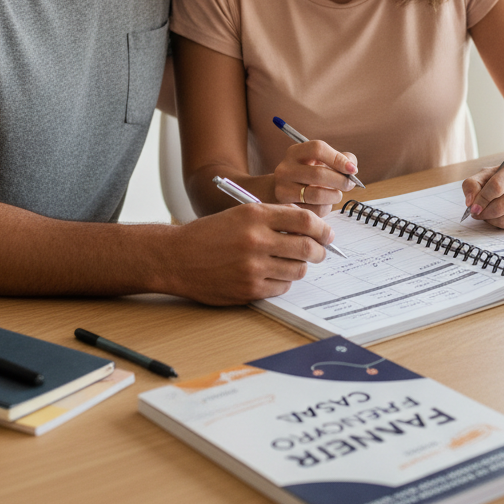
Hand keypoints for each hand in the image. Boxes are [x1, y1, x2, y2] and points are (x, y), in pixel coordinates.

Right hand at [165, 202, 335, 304]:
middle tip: (320, 251)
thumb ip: (273, 217)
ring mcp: (252, 266)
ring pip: (297, 269)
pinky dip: (284, 282)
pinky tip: (275, 275)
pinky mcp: (248, 289)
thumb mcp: (241, 214)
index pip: (304, 218)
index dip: (321, 227)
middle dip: (320, 250)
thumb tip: (307, 224)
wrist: (177, 257)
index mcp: (256, 215)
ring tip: (295, 263)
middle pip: (306, 246)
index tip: (327, 233)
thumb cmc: (210, 234)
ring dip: (301, 267)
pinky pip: (281, 287)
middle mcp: (256, 240)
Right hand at [273, 140, 359, 216]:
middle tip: (350, 185)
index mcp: (296, 152)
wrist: (286, 191)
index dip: (338, 159)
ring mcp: (282, 189)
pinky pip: (313, 211)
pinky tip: (324, 203)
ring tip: (337, 195)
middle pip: (318, 174)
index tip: (352, 169)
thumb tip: (352, 169)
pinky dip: (325, 208)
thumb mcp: (322, 161)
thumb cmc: (310, 174)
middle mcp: (285, 169)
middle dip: (340, 181)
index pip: (318, 149)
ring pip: (316, 195)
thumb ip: (342, 159)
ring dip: (334, 196)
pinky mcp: (286, 208)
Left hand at [461, 159, 503, 229]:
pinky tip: (501, 215)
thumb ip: (472, 184)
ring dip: (490, 220)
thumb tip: (469, 203)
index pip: (496, 187)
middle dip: (483, 213)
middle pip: (500, 207)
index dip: (481, 200)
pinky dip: (501, 224)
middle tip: (476, 213)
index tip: (472, 207)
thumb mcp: (487, 174)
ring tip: (487, 214)